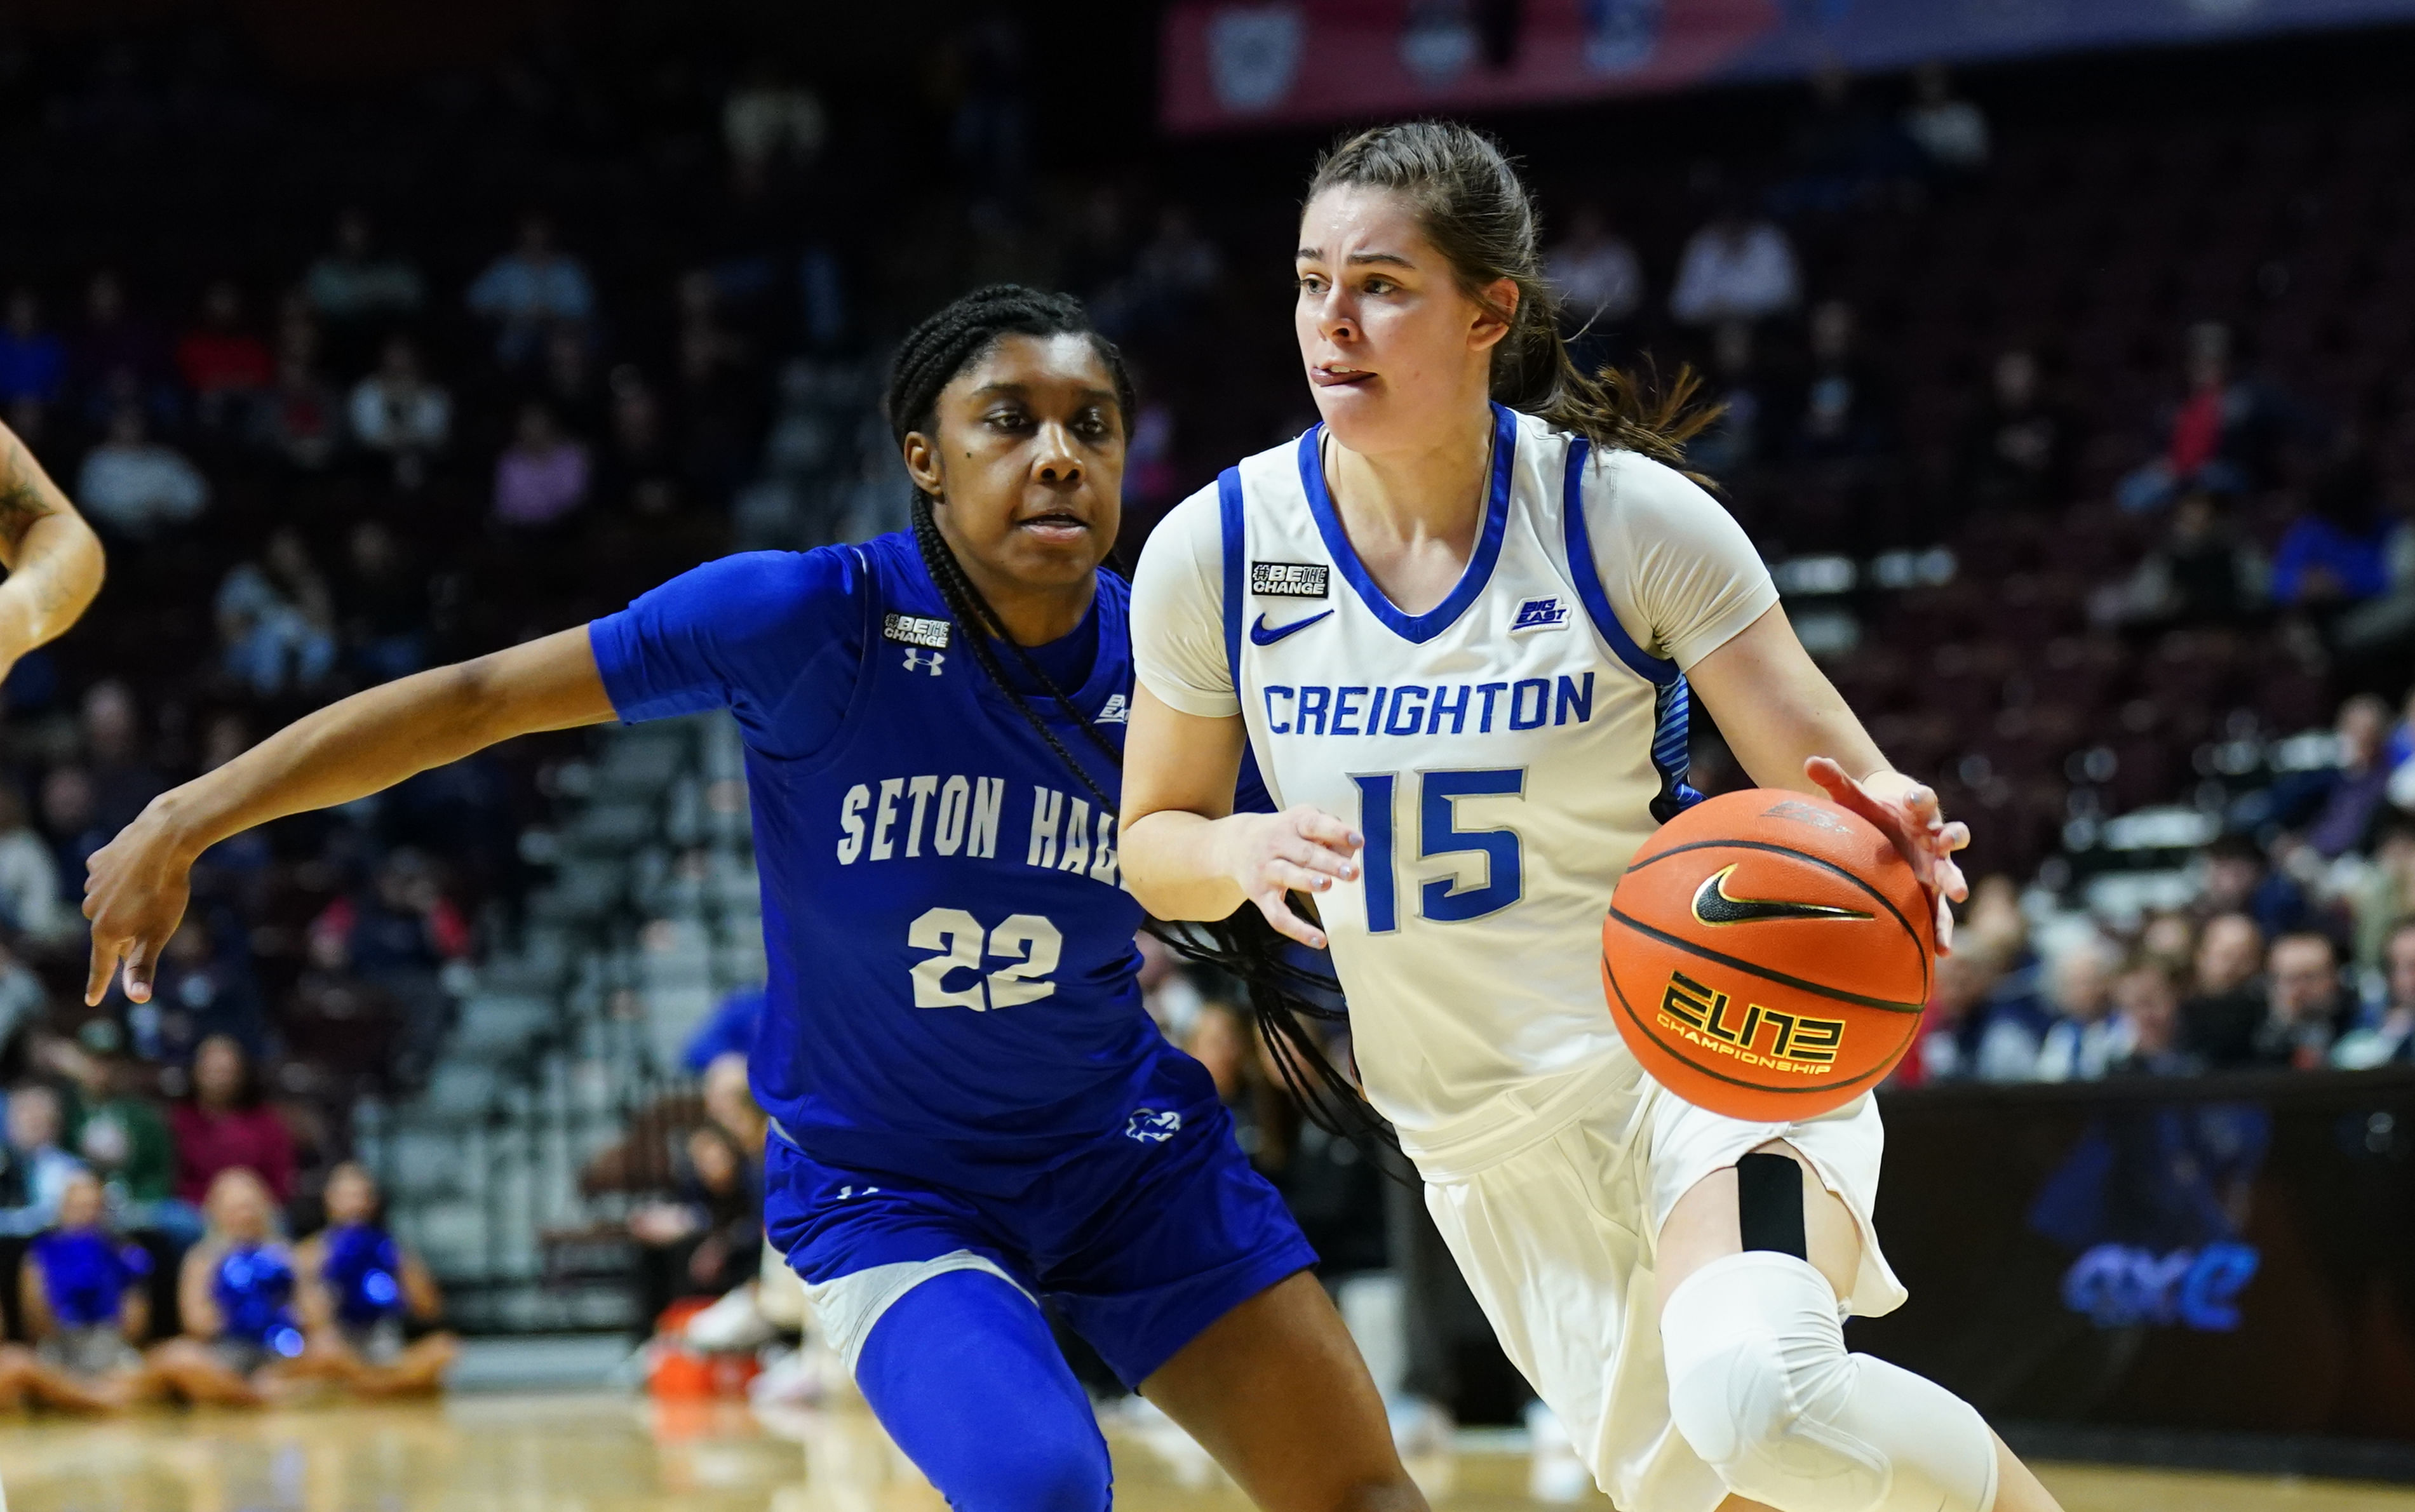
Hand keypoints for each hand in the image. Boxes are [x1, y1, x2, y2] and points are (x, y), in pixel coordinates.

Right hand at [82, 804, 197, 1005]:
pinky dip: (123, 878)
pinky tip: (138, 869)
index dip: (99, 984)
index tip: (92, 1001)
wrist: (163, 841)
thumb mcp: (157, 934)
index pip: (102, 965)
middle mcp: (91, 909)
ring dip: (126, 904)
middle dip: (129, 934)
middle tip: (155, 918)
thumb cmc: (165, 892)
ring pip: (111, 904)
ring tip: (150, 890)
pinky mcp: (98, 861)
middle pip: (112, 933)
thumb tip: (138, 999)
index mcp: (105, 931)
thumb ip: (143, 967)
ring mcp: (92, 884)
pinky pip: (110, 877)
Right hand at [1214, 805, 1361, 949]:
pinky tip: (1320, 940)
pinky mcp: (1260, 895)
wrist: (1236, 844)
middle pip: (1305, 853)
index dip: (1337, 832)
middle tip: (1352, 872)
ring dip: (1307, 881)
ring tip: (1326, 885)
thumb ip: (1330, 832)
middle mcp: (1277, 844)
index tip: (1358, 841)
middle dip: (1329, 863)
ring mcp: (1267, 870)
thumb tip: (1350, 852)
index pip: (1315, 825)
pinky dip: (1298, 930)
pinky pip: (1278, 916)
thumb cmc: (1284, 833)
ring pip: (1287, 875)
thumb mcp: (1304, 821)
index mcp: (1294, 824)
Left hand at [1804, 757, 1969, 954]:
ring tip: (1959, 894)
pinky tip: (1943, 952)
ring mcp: (1937, 866)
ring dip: (1956, 882)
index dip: (1919, 797)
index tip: (1911, 797)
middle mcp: (1933, 838)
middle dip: (1952, 837)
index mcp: (1917, 811)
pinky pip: (1941, 913)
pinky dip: (1943, 931)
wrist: (1891, 828)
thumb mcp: (1854, 795)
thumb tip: (1810, 760)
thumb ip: (1835, 779)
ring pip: (1952, 874)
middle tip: (1949, 841)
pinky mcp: (1933, 893)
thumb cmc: (1873, 810)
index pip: (1923, 799)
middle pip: (1950, 835)